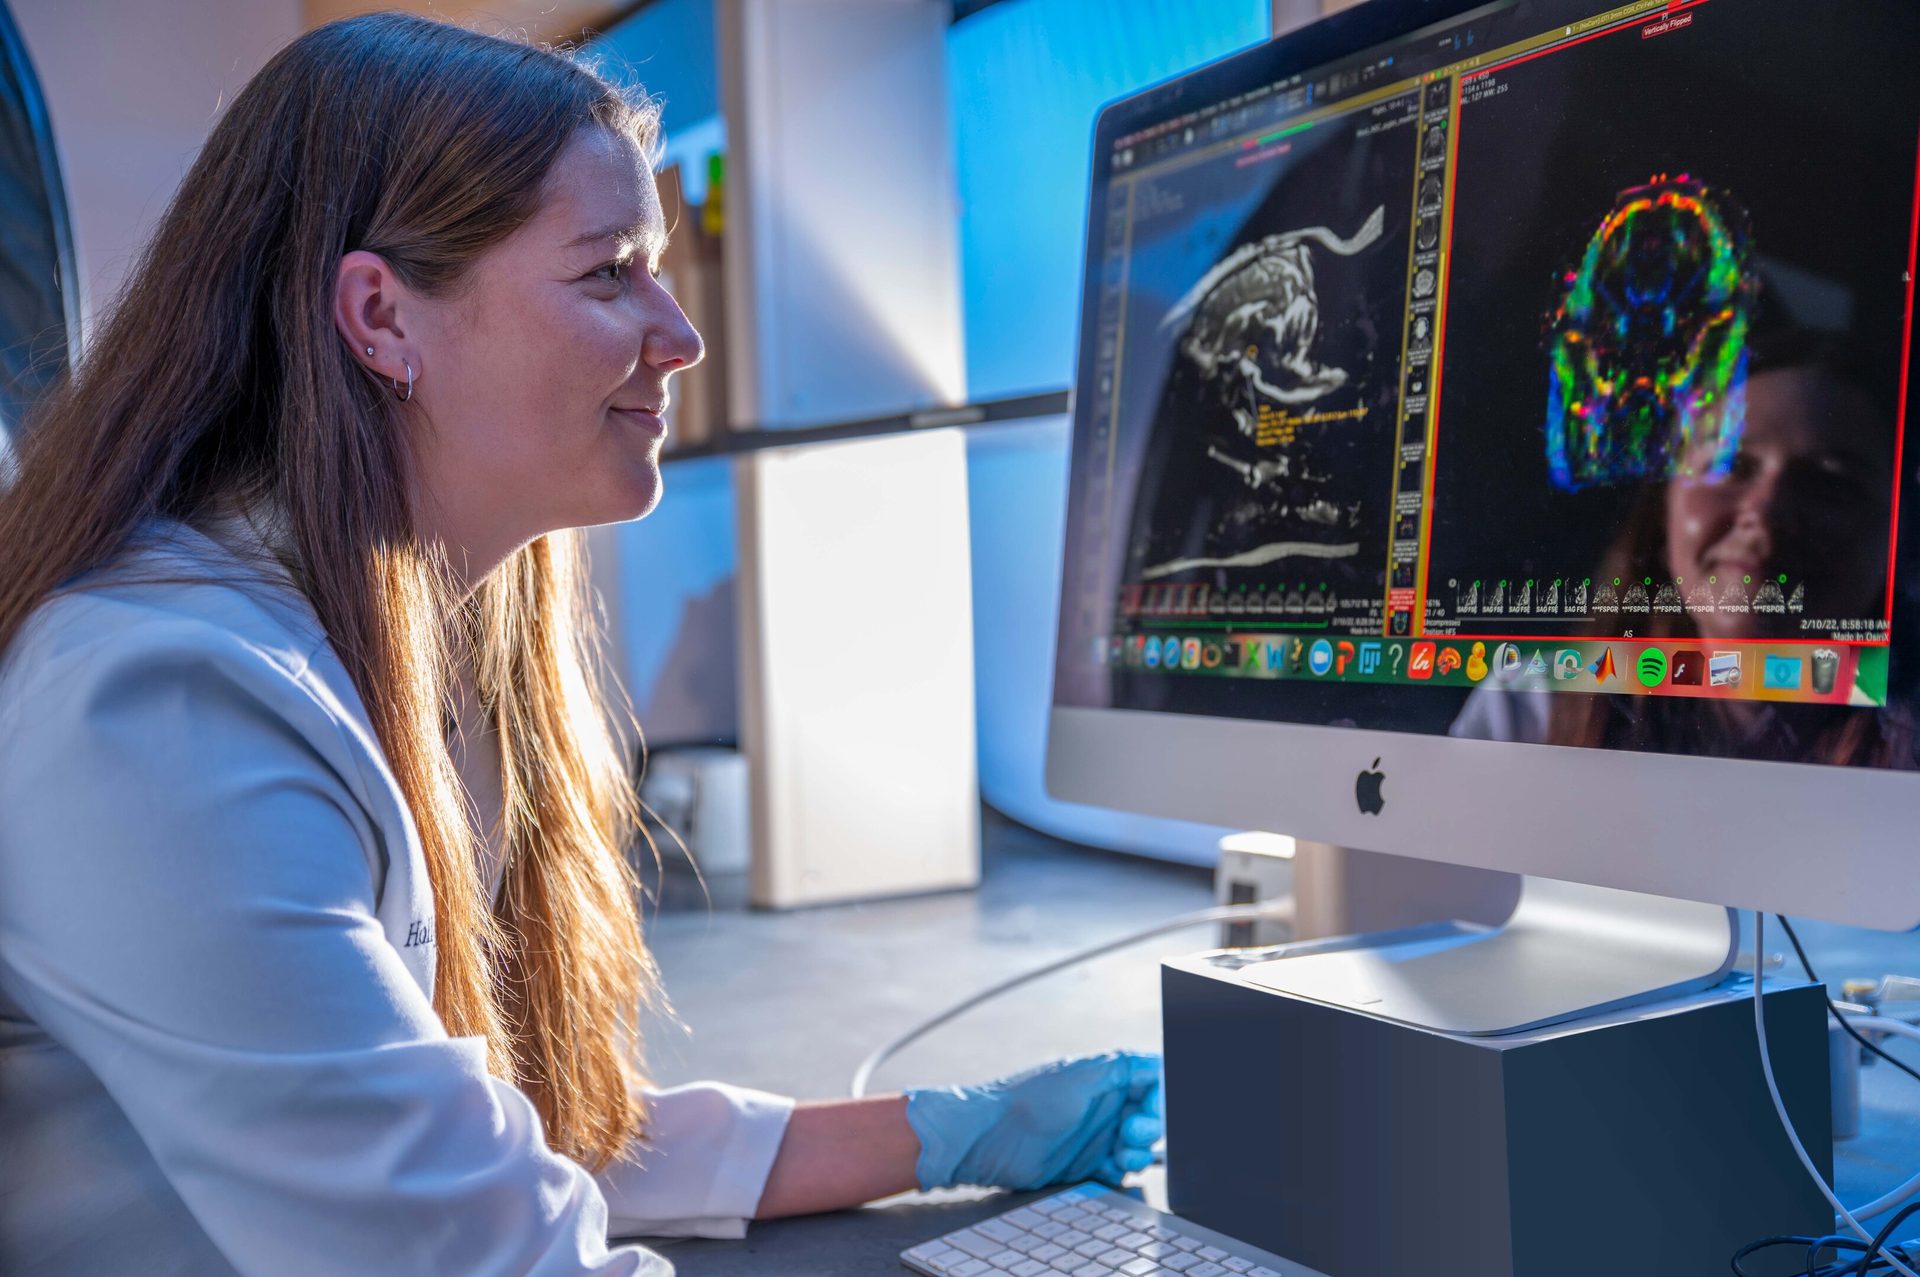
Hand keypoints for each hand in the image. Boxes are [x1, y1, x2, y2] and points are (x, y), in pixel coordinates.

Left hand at [904, 1051, 1163, 1191]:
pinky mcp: (1086, 1163)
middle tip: (1130, 1134)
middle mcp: (1105, 1105)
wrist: (988, 1138)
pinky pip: (1119, 1170)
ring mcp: (1096, 1135)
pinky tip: (1109, 1170)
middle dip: (1150, 1128)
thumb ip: (1122, 1067)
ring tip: (1121, 1156)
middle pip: (1150, 1116)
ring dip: (1139, 1153)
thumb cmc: (1028, 1100)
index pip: (1152, 1081)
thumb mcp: (1080, 1076)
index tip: (1151, 1110)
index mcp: (1106, 1076)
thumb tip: (1160, 1063)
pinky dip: (1121, 1172)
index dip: (1160, 1097)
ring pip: (1138, 1146)